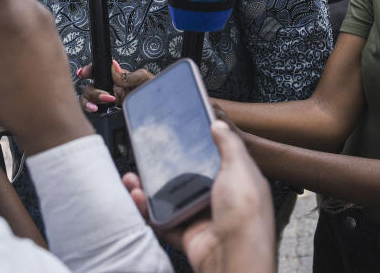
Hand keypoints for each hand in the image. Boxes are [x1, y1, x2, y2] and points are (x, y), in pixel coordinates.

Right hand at [77, 59, 153, 111]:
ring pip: (88, 99)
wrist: (161, 111)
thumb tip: (114, 67)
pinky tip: (96, 110)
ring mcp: (109, 101)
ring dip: (89, 100)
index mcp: (119, 78)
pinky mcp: (109, 113)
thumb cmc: (156, 94)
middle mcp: (111, 88)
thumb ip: (128, 74)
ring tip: (98, 106)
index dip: (89, 71)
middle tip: (106, 96)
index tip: (84, 73)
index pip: (99, 71)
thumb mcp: (145, 79)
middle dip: (93, 91)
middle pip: (90, 86)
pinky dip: (90, 109)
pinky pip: (94, 110)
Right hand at [123, 120, 274, 272]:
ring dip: (149, 189)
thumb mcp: (240, 167)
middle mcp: (220, 200)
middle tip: (148, 157)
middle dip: (165, 169)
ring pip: (171, 200)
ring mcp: (202, 218)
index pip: (214, 159)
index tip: (177, 138)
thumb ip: (229, 144)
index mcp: (236, 182)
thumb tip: (219, 124)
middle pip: (187, 179)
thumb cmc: (245, 213)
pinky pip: (162, 221)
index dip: (196, 149)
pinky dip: (147, 211)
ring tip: (134, 177)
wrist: (234, 255)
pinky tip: (138, 197)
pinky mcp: (187, 235)